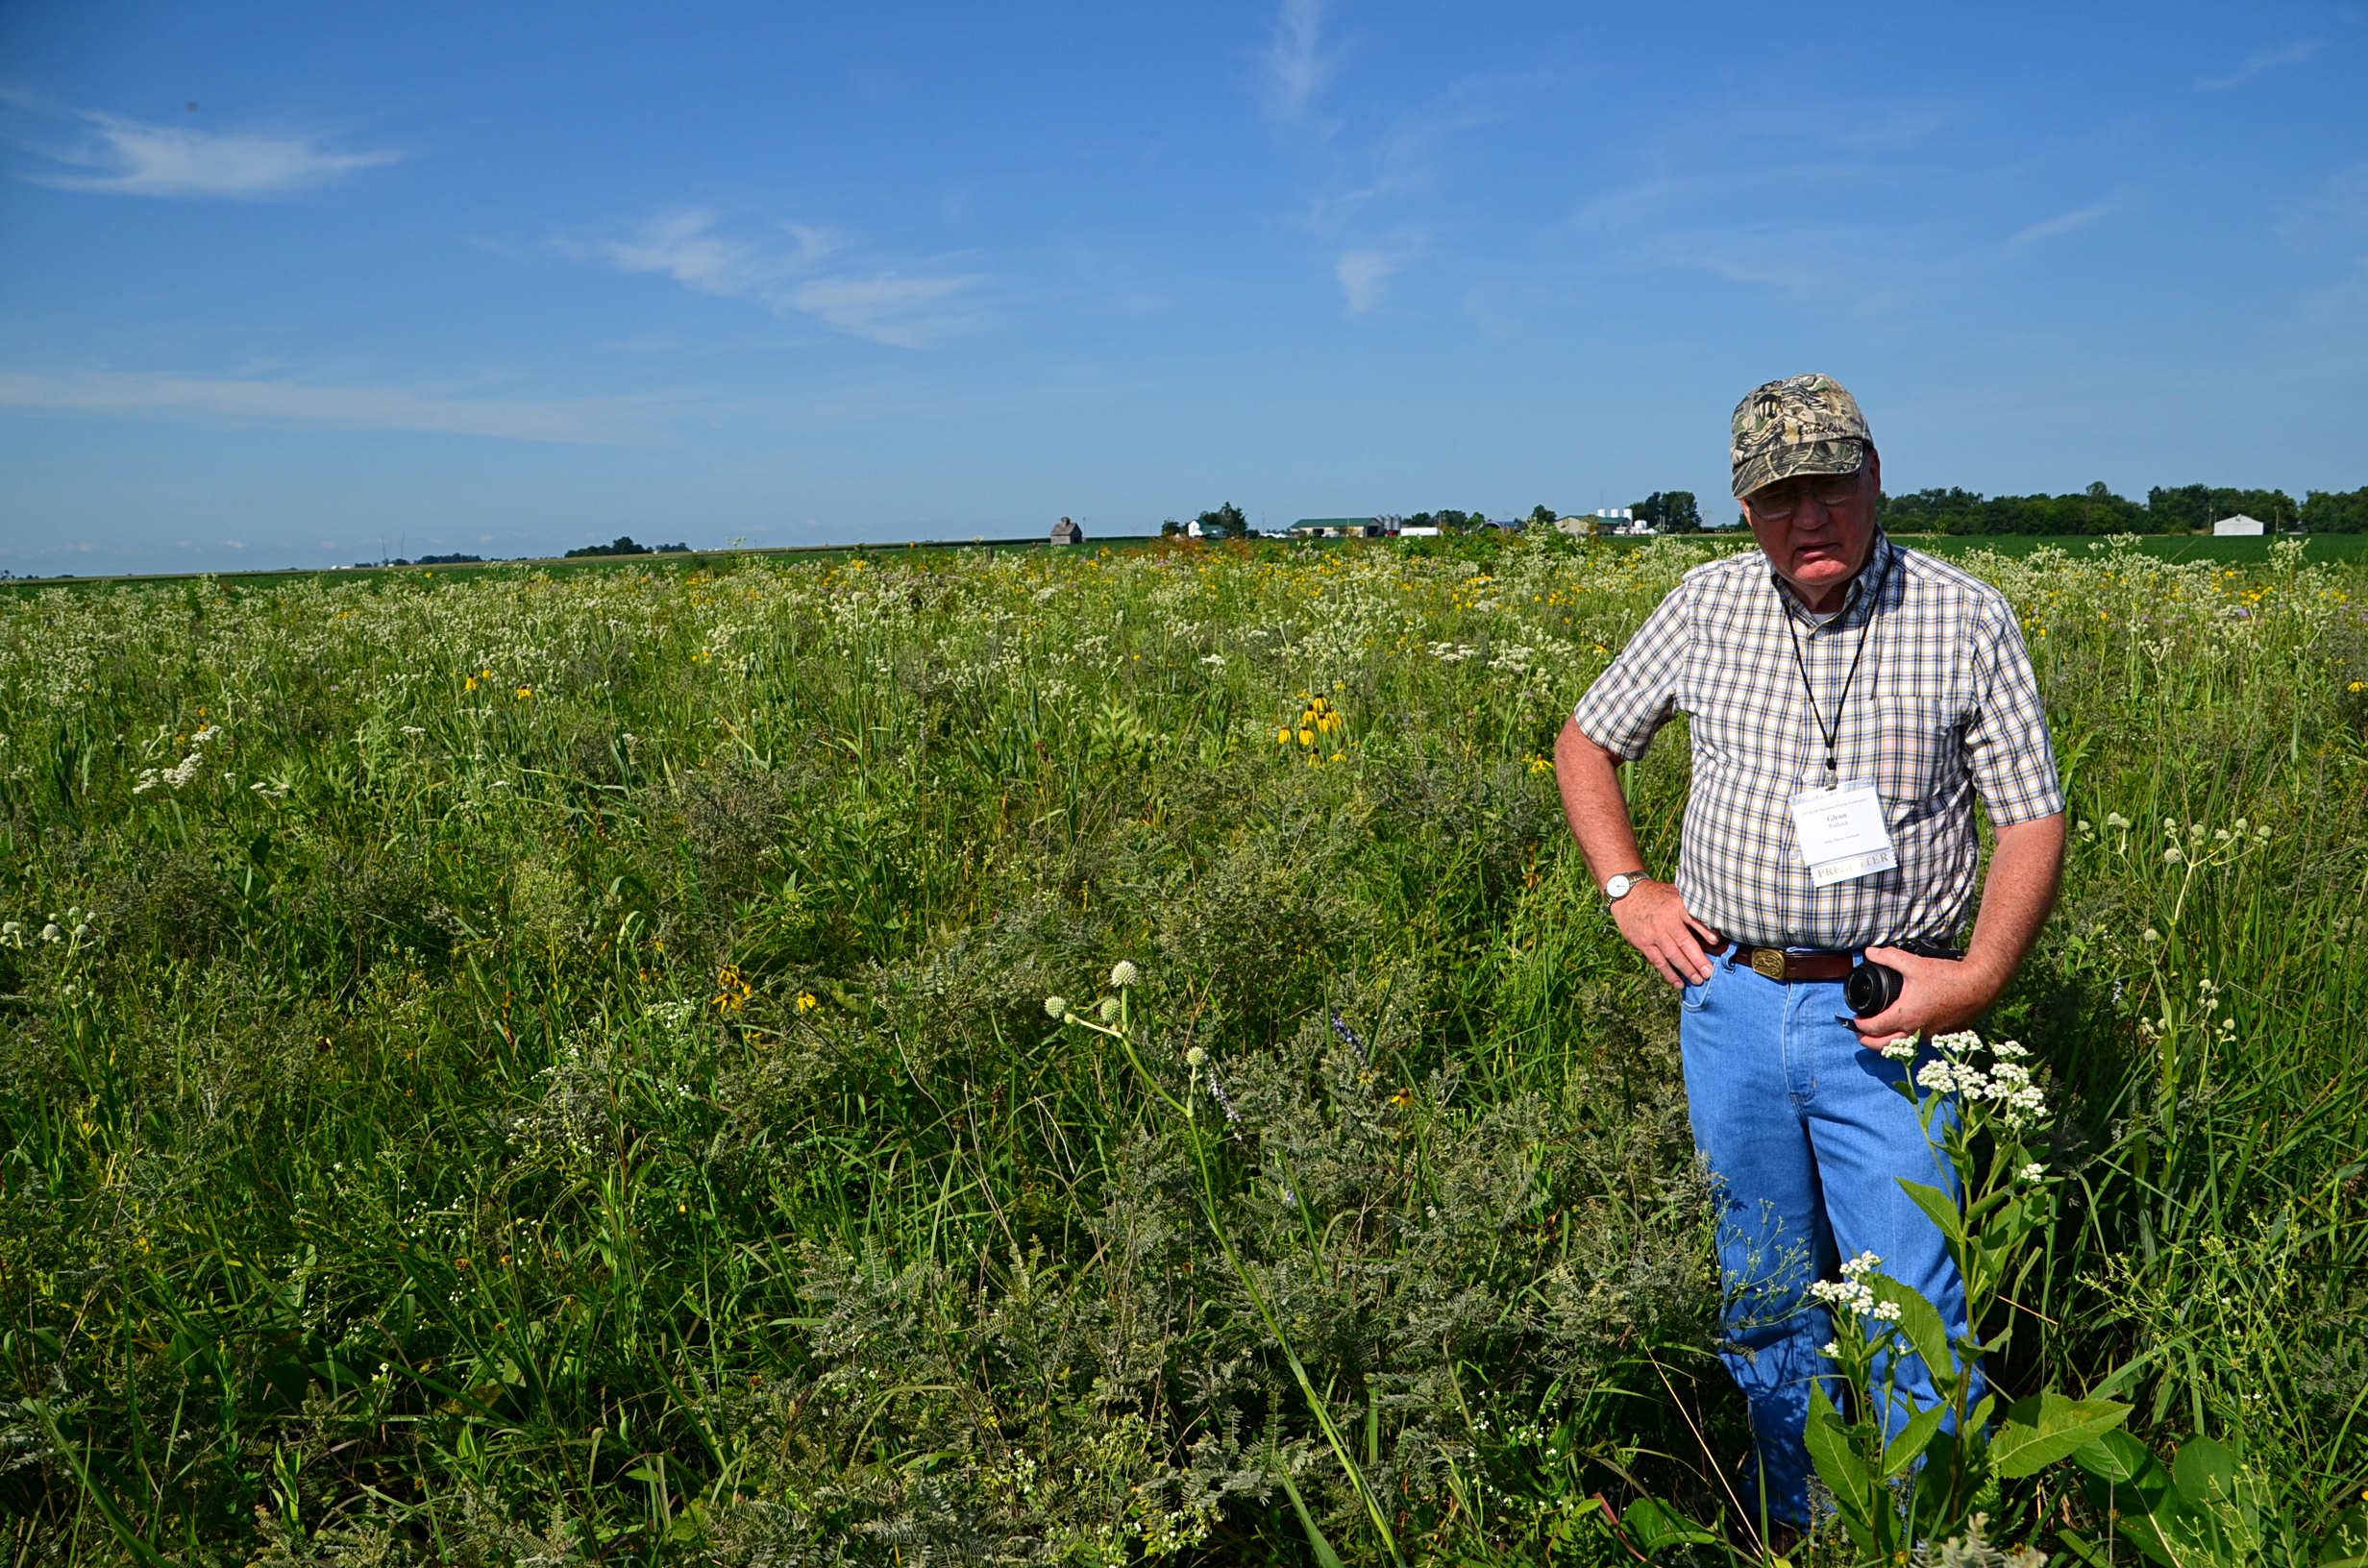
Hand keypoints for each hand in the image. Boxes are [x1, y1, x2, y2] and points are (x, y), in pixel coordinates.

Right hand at [1610, 879, 1720, 987]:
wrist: (1627, 895)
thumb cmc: (1658, 895)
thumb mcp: (1675, 892)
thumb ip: (1691, 904)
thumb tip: (1716, 917)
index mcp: (1677, 905)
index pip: (1693, 918)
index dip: (1705, 930)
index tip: (1716, 941)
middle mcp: (1666, 920)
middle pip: (1685, 942)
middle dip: (1698, 959)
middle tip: (1710, 973)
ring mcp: (1654, 933)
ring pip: (1673, 955)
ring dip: (1687, 969)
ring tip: (1699, 980)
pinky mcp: (1644, 943)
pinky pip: (1658, 961)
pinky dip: (1669, 974)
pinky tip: (1679, 983)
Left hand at [1851, 947, 2005, 1048]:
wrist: (1979, 986)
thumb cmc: (1947, 976)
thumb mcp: (1914, 964)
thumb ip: (1889, 957)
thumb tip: (1869, 952)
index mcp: (1904, 1015)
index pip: (1873, 1028)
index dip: (1859, 1025)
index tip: (1856, 1019)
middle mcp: (1915, 1031)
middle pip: (1883, 1046)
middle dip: (1868, 1041)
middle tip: (1860, 1034)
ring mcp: (1929, 1036)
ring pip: (1902, 1047)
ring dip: (1887, 1042)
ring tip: (1880, 1033)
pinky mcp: (1942, 1036)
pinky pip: (1919, 1043)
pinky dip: (1907, 1039)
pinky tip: (1907, 1029)